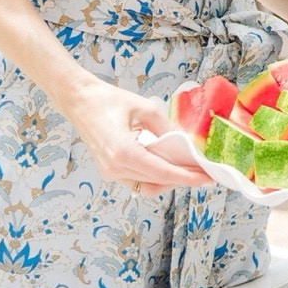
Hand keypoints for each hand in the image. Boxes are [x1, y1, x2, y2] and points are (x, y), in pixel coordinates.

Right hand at [67, 79, 213, 196]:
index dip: (188, 177)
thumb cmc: (109, 101)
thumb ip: (168, 128)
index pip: (163, 172)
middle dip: (183, 178)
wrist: (79, 101)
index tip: (208, 177)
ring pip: (148, 186)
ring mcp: (110, 173)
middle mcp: (115, 169)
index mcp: (123, 153)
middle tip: (204, 170)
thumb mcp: (145, 109)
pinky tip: (168, 165)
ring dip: (169, 180)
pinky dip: (155, 177)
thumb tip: (189, 144)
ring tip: (188, 168)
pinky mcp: (109, 172)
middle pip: (158, 182)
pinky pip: (137, 181)